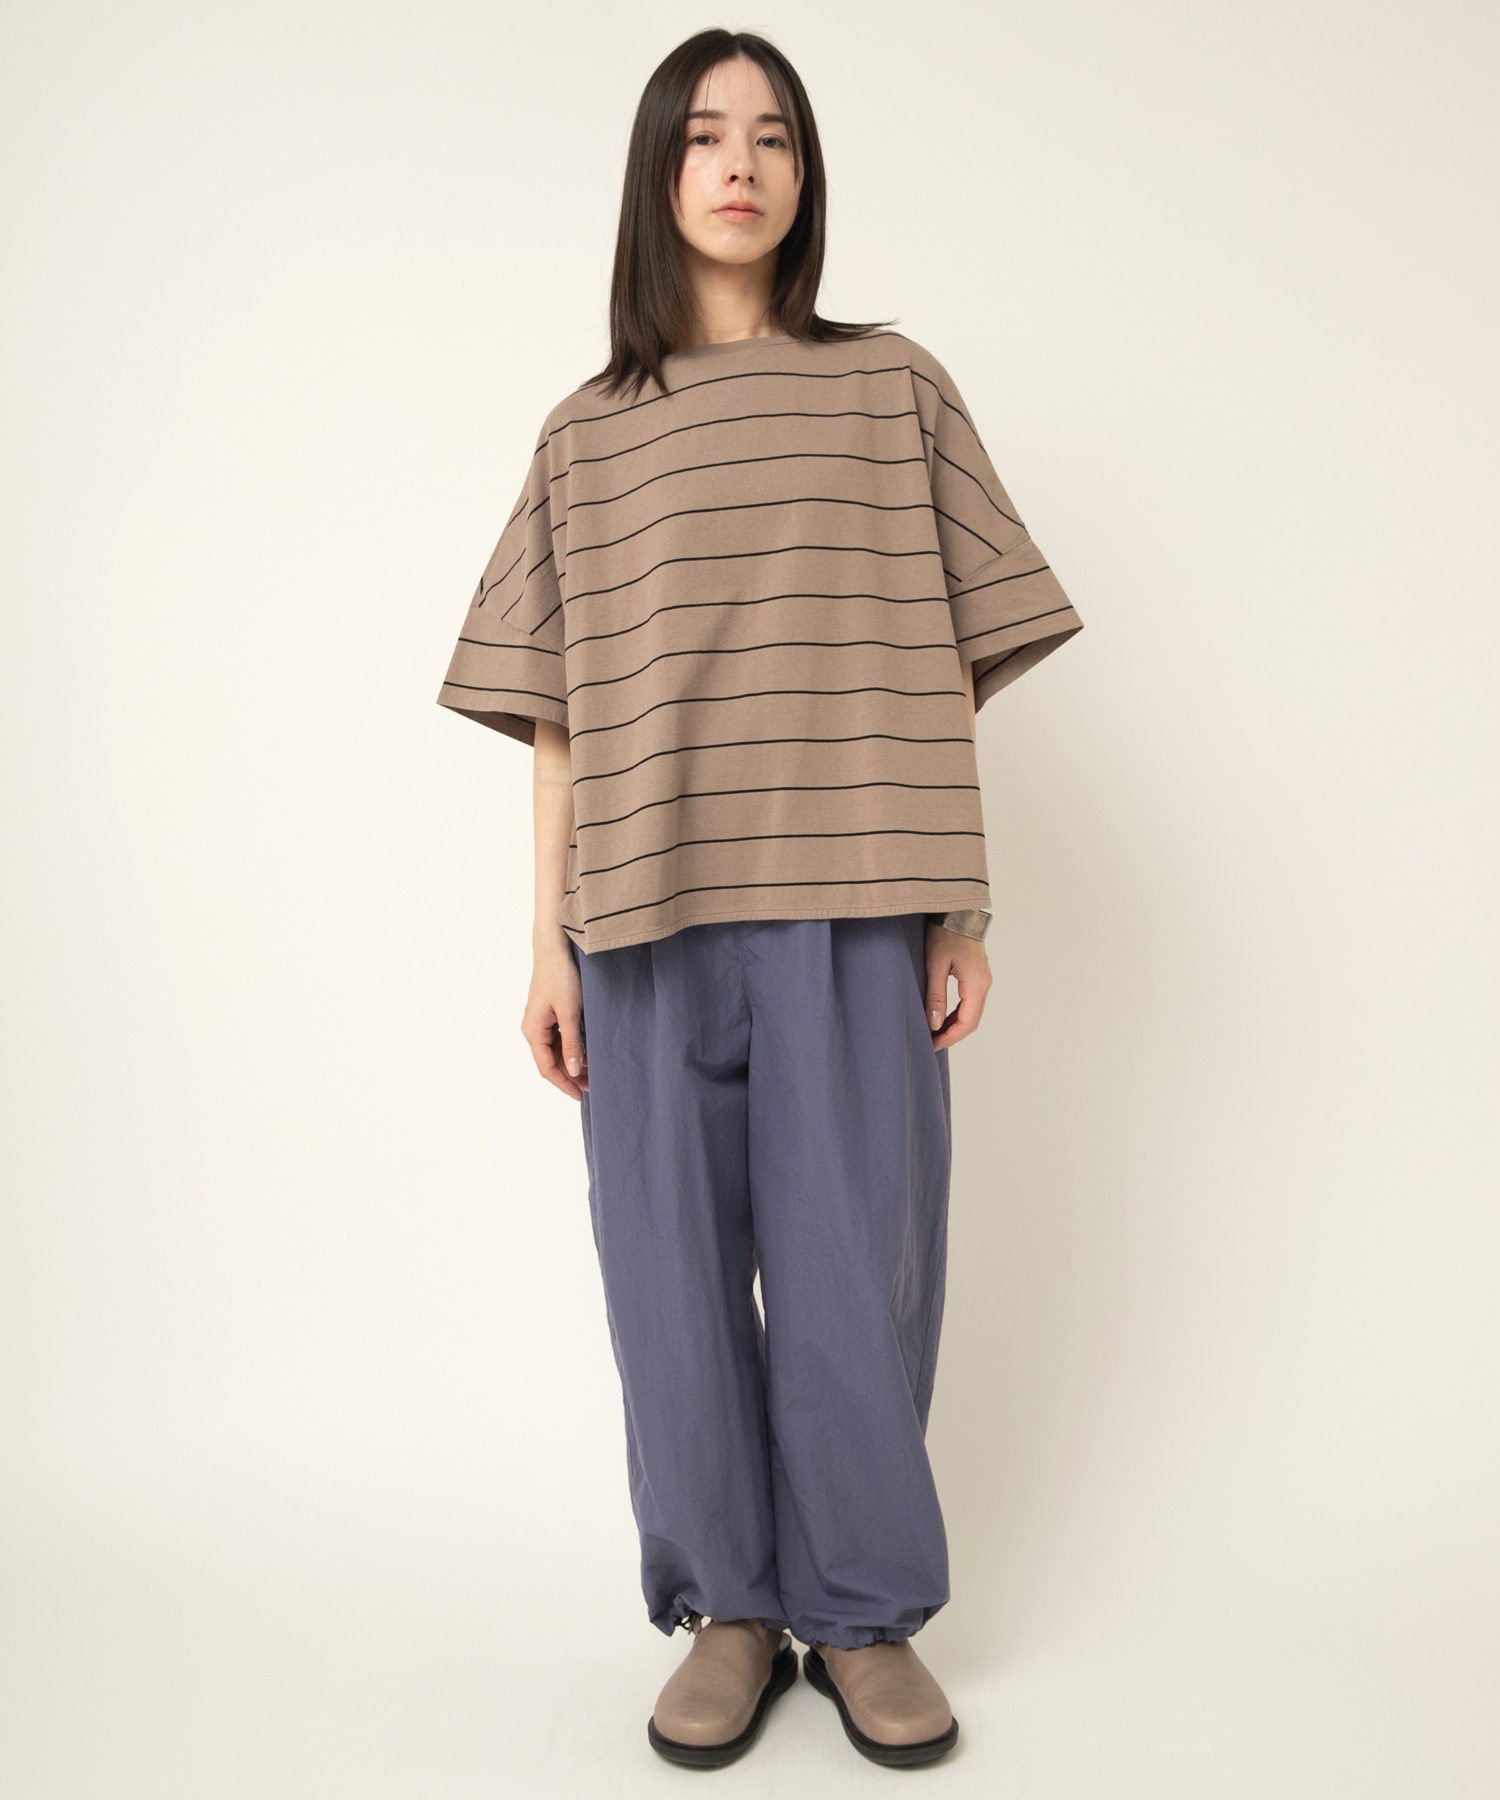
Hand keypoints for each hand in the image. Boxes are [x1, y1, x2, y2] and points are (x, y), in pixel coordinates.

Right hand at [522, 938, 587, 1097]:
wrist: (555, 948)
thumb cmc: (560, 976)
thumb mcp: (569, 1012)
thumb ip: (571, 1043)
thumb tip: (571, 1070)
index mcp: (533, 1030)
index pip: (546, 1067)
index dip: (563, 1084)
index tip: (580, 1095)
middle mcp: (533, 1028)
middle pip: (550, 1061)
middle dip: (570, 1075)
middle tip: (591, 1086)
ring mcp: (541, 1021)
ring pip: (555, 1051)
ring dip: (571, 1062)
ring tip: (591, 1072)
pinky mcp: (549, 1014)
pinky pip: (558, 1038)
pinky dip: (571, 1048)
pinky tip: (586, 1053)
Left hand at [925, 922, 990, 1049]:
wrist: (957, 911)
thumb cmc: (945, 933)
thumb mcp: (935, 964)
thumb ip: (935, 995)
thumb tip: (934, 1024)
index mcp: (976, 984)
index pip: (967, 1023)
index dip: (950, 1037)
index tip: (932, 1044)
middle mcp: (984, 984)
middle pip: (972, 1021)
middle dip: (953, 1035)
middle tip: (932, 1042)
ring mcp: (984, 979)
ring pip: (973, 1012)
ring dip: (956, 1025)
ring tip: (935, 1032)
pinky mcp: (979, 975)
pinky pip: (972, 1002)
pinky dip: (959, 1013)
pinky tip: (944, 1016)